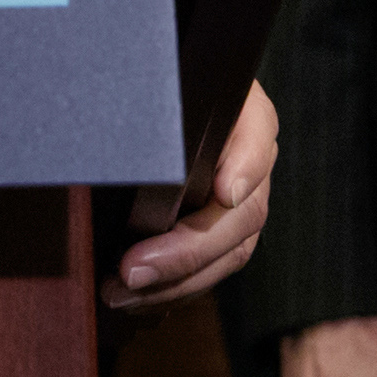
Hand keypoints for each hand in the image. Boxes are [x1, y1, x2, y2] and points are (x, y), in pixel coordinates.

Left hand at [115, 84, 275, 308]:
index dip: (245, 167)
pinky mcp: (220, 233)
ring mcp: (242, 204)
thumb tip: (153, 128)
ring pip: (228, 255)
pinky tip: (134, 298)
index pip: (256, 140)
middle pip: (242, 218)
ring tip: (119, 292)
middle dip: (187, 252)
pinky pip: (210, 270)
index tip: (224, 190)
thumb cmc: (163, 80)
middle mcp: (253, 165)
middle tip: (130, 270)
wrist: (170, 97)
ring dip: (175, 283)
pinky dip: (173, 290)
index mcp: (248, 118)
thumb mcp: (165, 77)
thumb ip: (164, 99)